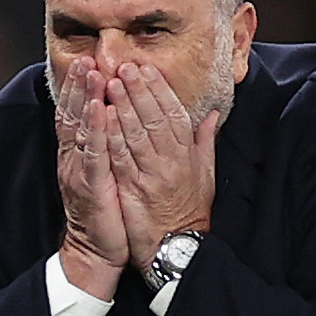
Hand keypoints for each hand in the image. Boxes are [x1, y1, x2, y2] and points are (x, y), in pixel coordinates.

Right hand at [55, 58, 129, 298]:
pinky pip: (92, 153)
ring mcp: (79, 170)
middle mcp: (74, 158)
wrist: (97, 251)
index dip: (80, 89)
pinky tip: (96, 109)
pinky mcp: (90, 185)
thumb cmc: (107, 213)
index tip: (87, 62)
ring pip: (80, 128)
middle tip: (84, 57)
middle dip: (78, 85)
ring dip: (84, 97)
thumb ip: (110, 149)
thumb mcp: (107, 176)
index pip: (77, 114)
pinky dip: (94, 129)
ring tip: (90, 71)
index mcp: (80, 155)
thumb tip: (115, 124)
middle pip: (73, 114)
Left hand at [104, 63, 218, 274]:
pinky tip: (104, 117)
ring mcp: (152, 175)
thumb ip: (205, 142)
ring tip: (111, 83)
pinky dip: (113, 135)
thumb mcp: (206, 176)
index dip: (160, 90)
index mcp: (188, 155)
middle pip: (154, 118)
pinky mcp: (134, 190)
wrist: (177, 248)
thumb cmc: (190, 212)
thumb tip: (211, 114)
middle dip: (139, 90)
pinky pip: (122, 158)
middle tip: (125, 67)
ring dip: (123, 106)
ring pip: (137, 133)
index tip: (148, 70)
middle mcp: (172, 161)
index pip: (174, 114)